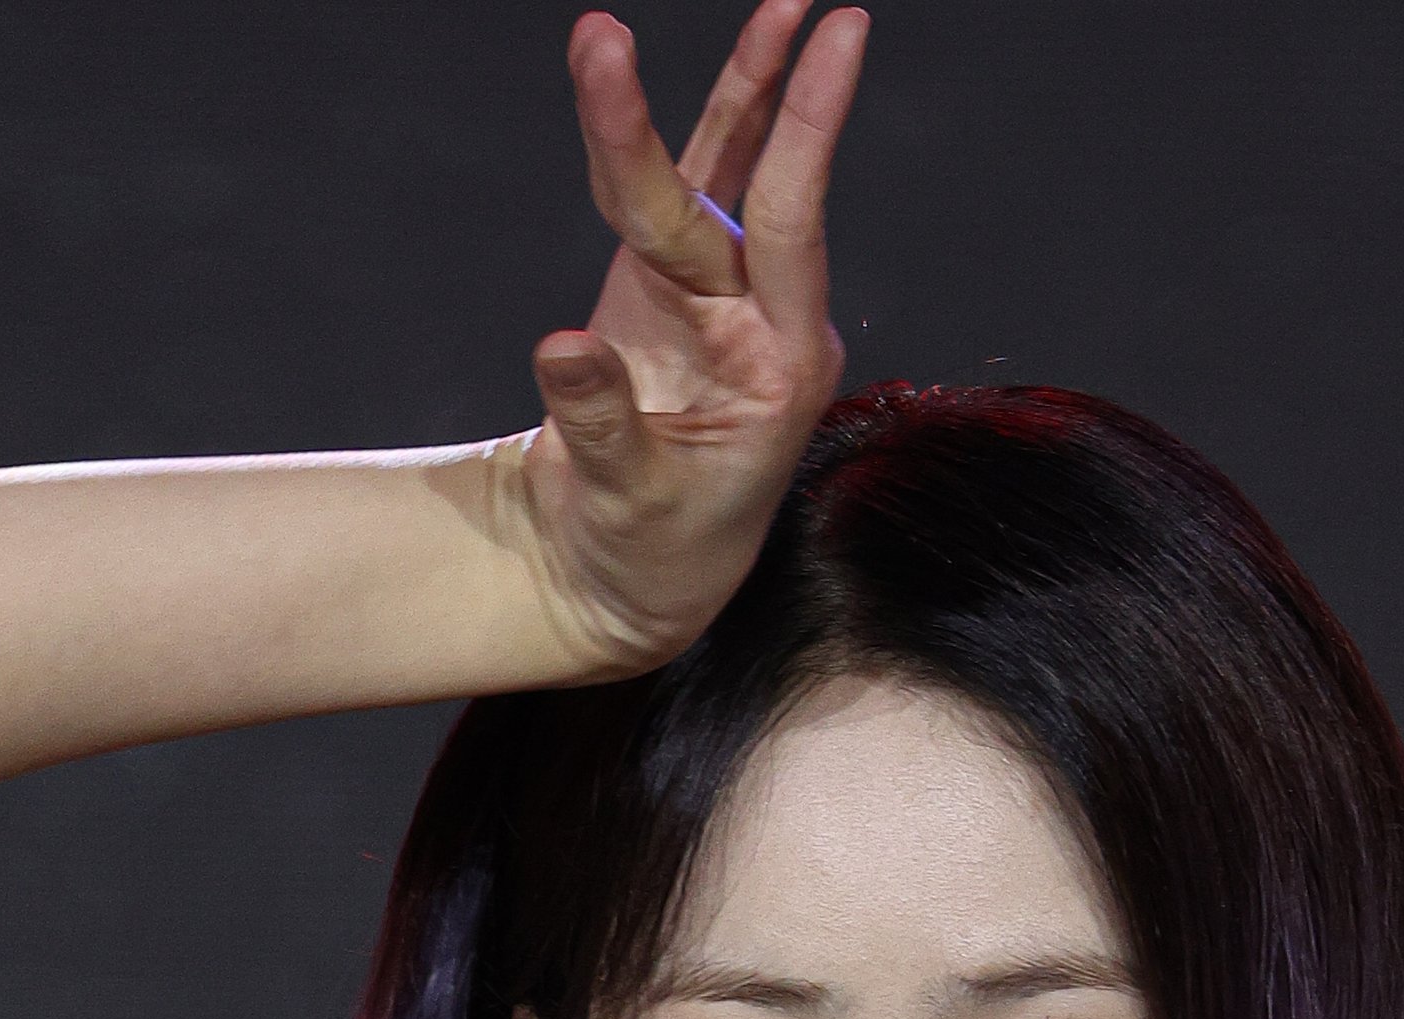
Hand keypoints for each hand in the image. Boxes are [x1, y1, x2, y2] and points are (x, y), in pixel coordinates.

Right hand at [510, 3, 866, 673]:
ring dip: (700, 89)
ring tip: (663, 8)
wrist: (625, 576)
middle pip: (733, 192)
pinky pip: (665, 191)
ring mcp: (714, 295)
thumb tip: (563, 346)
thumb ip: (603, 425)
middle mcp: (761, 318)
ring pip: (707, 174)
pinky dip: (653, 130)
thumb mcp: (630, 506)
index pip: (793, 228)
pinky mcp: (666, 285)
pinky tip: (639, 62)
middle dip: (745, 92)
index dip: (809, 131)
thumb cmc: (647, 555)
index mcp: (781, 370)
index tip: (839, 36)